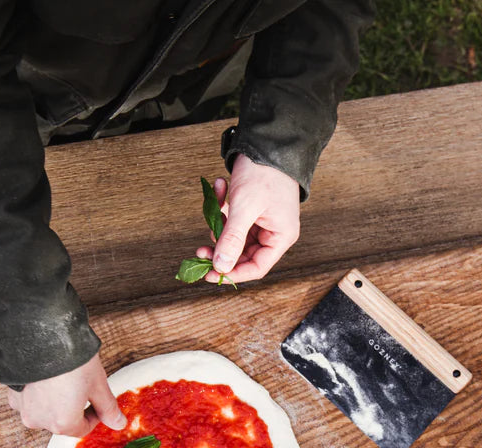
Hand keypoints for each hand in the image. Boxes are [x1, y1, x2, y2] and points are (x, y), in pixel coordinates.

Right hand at [7, 354, 126, 436]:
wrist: (42, 334)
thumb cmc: (72, 360)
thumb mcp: (97, 385)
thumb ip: (107, 408)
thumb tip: (118, 423)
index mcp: (63, 423)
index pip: (81, 429)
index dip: (93, 416)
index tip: (96, 402)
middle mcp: (40, 420)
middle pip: (61, 421)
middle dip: (73, 408)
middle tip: (81, 386)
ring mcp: (23, 408)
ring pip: (44, 411)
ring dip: (54, 401)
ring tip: (63, 379)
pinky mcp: (12, 393)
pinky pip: (28, 399)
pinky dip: (37, 392)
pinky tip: (45, 376)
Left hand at [196, 154, 299, 283]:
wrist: (268, 139)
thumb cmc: (264, 172)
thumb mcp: (245, 207)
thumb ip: (232, 239)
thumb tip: (220, 267)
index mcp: (280, 237)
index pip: (256, 268)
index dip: (232, 273)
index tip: (209, 273)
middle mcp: (273, 233)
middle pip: (242, 254)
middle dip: (220, 248)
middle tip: (200, 249)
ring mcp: (262, 221)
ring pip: (234, 236)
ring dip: (219, 223)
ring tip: (215, 203)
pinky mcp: (252, 209)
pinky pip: (232, 219)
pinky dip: (222, 206)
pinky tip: (219, 187)